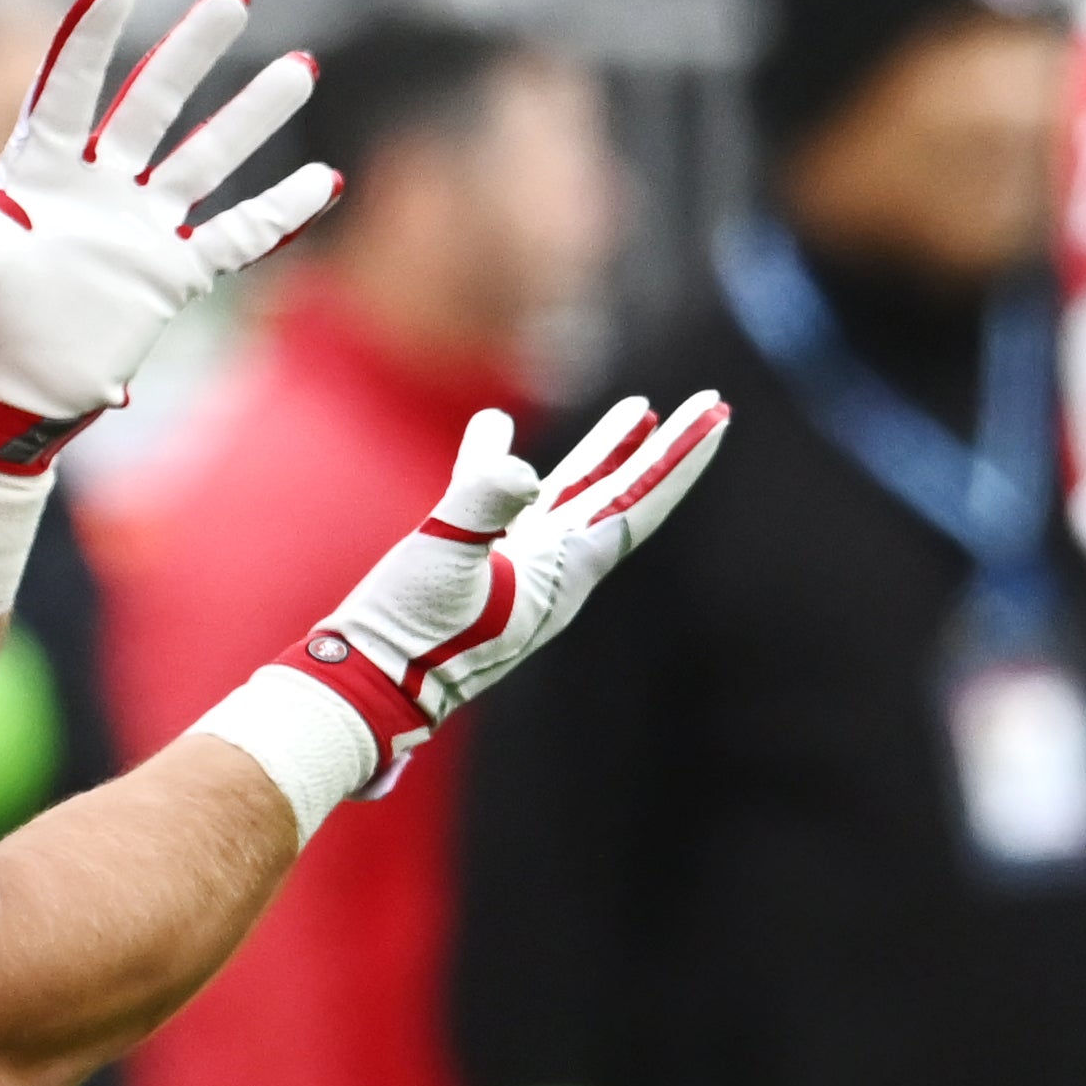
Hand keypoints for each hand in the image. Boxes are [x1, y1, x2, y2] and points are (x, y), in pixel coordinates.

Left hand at [0, 0, 336, 475]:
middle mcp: (97, 186)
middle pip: (153, 103)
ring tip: (299, 67)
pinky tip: (322, 180)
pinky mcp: (168, 276)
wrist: (4, 399)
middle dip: (193, 50)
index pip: (69, 88)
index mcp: (39, 169)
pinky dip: (279, 212)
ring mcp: (138, 228)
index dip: (91, 37)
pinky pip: (235, 238)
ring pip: (205, 158)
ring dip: (252, 115)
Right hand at [196, 396, 729, 832]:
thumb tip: (518, 468)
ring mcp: (518, 568)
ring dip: (607, 450)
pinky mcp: (475, 566)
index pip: (638, 503)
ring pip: (576, 494)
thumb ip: (480, 503)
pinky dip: (506, 462)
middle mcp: (555, 568)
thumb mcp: (443, 559)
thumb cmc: (407, 631)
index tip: (717, 415)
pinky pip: (505, 500)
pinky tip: (495, 427)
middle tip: (708, 402)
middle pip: (625, 494)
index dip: (679, 458)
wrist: (368, 683)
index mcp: (564, 570)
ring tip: (639, 408)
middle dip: (664, 448)